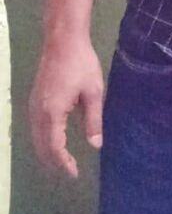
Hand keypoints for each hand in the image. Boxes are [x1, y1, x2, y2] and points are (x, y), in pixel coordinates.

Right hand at [28, 36, 104, 179]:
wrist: (62, 40)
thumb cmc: (81, 64)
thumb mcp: (93, 92)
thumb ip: (93, 120)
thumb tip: (95, 145)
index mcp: (52, 113)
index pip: (54, 148)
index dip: (64, 163)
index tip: (74, 174)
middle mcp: (38, 113)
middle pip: (41, 146)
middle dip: (53, 162)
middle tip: (69, 171)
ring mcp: (33, 105)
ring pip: (35, 138)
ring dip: (47, 152)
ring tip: (62, 161)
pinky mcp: (34, 99)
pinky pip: (35, 127)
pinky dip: (42, 139)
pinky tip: (53, 140)